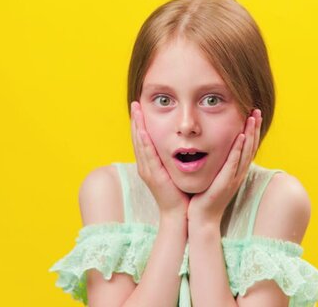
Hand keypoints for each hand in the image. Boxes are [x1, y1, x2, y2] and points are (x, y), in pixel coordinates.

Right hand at [130, 101, 189, 219]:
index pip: (142, 140)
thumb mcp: (174, 171)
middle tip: (135, 104)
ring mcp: (147, 171)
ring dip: (138, 126)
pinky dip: (144, 141)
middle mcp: (145, 166)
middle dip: (136, 120)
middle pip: (137, 138)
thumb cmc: (180, 193)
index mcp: (150, 165)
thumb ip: (174, 159)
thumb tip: (181, 144)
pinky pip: (147, 155)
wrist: (179, 214)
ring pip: (140, 144)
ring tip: (136, 110)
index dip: (140, 124)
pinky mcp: (153, 176)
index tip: (140, 108)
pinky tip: (143, 130)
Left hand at [187, 109, 261, 225]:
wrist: (202, 219)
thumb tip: (212, 149)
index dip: (252, 131)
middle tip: (257, 110)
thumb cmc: (204, 198)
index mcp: (236, 171)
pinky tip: (241, 137)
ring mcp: (234, 178)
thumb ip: (217, 164)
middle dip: (255, 128)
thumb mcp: (214, 177)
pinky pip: (234, 163)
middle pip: (251, 147)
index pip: (247, 148)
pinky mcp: (226, 183)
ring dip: (250, 134)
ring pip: (246, 152)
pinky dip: (238, 149)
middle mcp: (238, 173)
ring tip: (253, 118)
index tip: (253, 115)